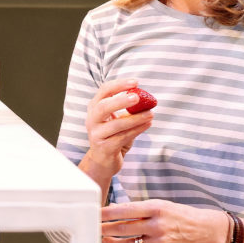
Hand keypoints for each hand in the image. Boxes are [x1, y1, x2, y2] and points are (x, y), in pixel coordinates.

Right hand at [78, 78, 153, 198]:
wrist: (104, 161)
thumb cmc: (113, 136)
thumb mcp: (118, 119)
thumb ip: (128, 109)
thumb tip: (148, 100)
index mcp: (95, 108)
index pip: (104, 91)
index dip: (119, 85)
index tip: (136, 82)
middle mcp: (92, 120)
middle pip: (103, 107)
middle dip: (120, 101)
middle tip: (137, 97)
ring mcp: (96, 135)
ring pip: (116, 125)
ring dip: (135, 118)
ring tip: (151, 114)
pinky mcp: (105, 148)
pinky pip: (122, 137)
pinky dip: (137, 130)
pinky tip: (147, 124)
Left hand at [101, 200, 229, 242]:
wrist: (202, 230)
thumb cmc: (177, 215)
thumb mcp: (159, 205)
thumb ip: (137, 209)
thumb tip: (113, 209)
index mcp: (156, 208)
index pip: (125, 210)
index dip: (107, 213)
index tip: (94, 213)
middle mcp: (157, 225)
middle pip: (123, 228)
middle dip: (105, 229)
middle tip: (94, 228)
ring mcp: (160, 241)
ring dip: (113, 242)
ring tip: (104, 240)